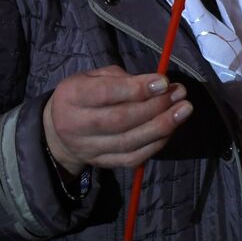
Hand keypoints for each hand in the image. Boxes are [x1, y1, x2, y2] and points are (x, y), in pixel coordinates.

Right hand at [43, 66, 190, 175]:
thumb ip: (121, 78)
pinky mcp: (102, 163)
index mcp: (72, 96)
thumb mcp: (94, 76)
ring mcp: (89, 149)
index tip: (163, 81)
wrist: (58, 132)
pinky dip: (156, 144)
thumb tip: (155, 84)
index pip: (105, 94)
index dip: (137, 89)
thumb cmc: (84, 94)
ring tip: (183, 110)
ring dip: (161, 126)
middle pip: (120, 120)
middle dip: (154, 107)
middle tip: (179, 94)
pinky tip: (171, 128)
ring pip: (129, 142)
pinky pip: (133, 158)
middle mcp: (76, 125)